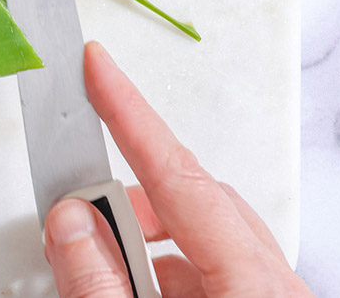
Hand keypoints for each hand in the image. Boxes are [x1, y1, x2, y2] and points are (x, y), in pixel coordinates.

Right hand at [43, 42, 311, 296]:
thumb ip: (99, 281)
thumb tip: (71, 218)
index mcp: (253, 285)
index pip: (178, 173)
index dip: (128, 112)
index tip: (97, 65)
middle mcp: (270, 288)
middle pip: (190, 201)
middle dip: (122, 196)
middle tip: (69, 210)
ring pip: (194, 240)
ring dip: (137, 244)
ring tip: (90, 267)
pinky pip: (205, 273)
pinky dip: (155, 273)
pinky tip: (119, 291)